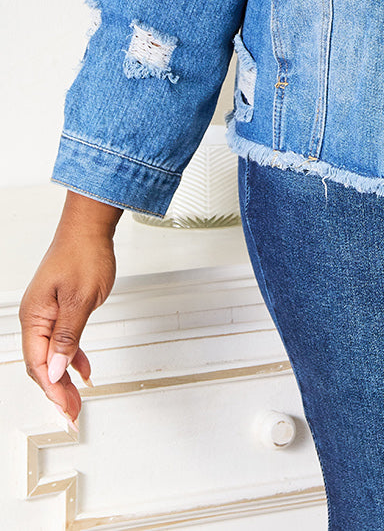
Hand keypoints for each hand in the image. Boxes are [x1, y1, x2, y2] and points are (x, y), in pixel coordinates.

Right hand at [19, 192, 121, 428]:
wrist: (90, 226)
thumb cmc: (83, 254)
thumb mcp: (81, 299)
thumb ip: (67, 337)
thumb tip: (54, 370)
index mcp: (34, 317)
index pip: (39, 365)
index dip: (53, 391)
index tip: (67, 411)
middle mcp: (35, 317)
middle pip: (41, 365)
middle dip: (56, 392)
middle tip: (72, 414)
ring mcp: (46, 312)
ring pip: (51, 356)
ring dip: (63, 379)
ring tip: (76, 401)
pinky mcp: (59, 308)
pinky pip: (61, 341)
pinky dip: (72, 358)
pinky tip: (83, 371)